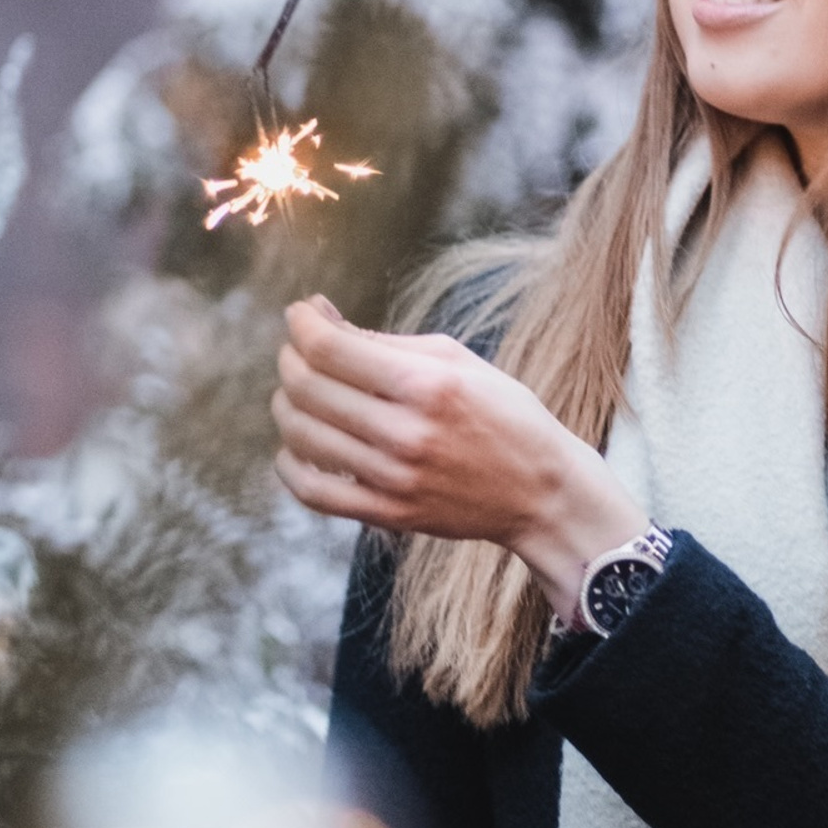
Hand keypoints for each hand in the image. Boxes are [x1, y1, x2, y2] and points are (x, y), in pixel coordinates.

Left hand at [272, 296, 648, 621]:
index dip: (301, 324)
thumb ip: (387, 342)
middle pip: (308, 388)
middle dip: (291, 357)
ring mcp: (395, 478)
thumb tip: (321, 318)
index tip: (299, 313)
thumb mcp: (458, 361)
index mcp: (428, 384)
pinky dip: (289, 465)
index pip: (329, 348)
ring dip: (286, 404)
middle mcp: (407, 432)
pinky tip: (296, 446)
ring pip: (302, 436)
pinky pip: (312, 492)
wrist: (541, 491)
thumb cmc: (504, 414)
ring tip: (298, 392)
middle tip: (298, 349)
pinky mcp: (389, 513)